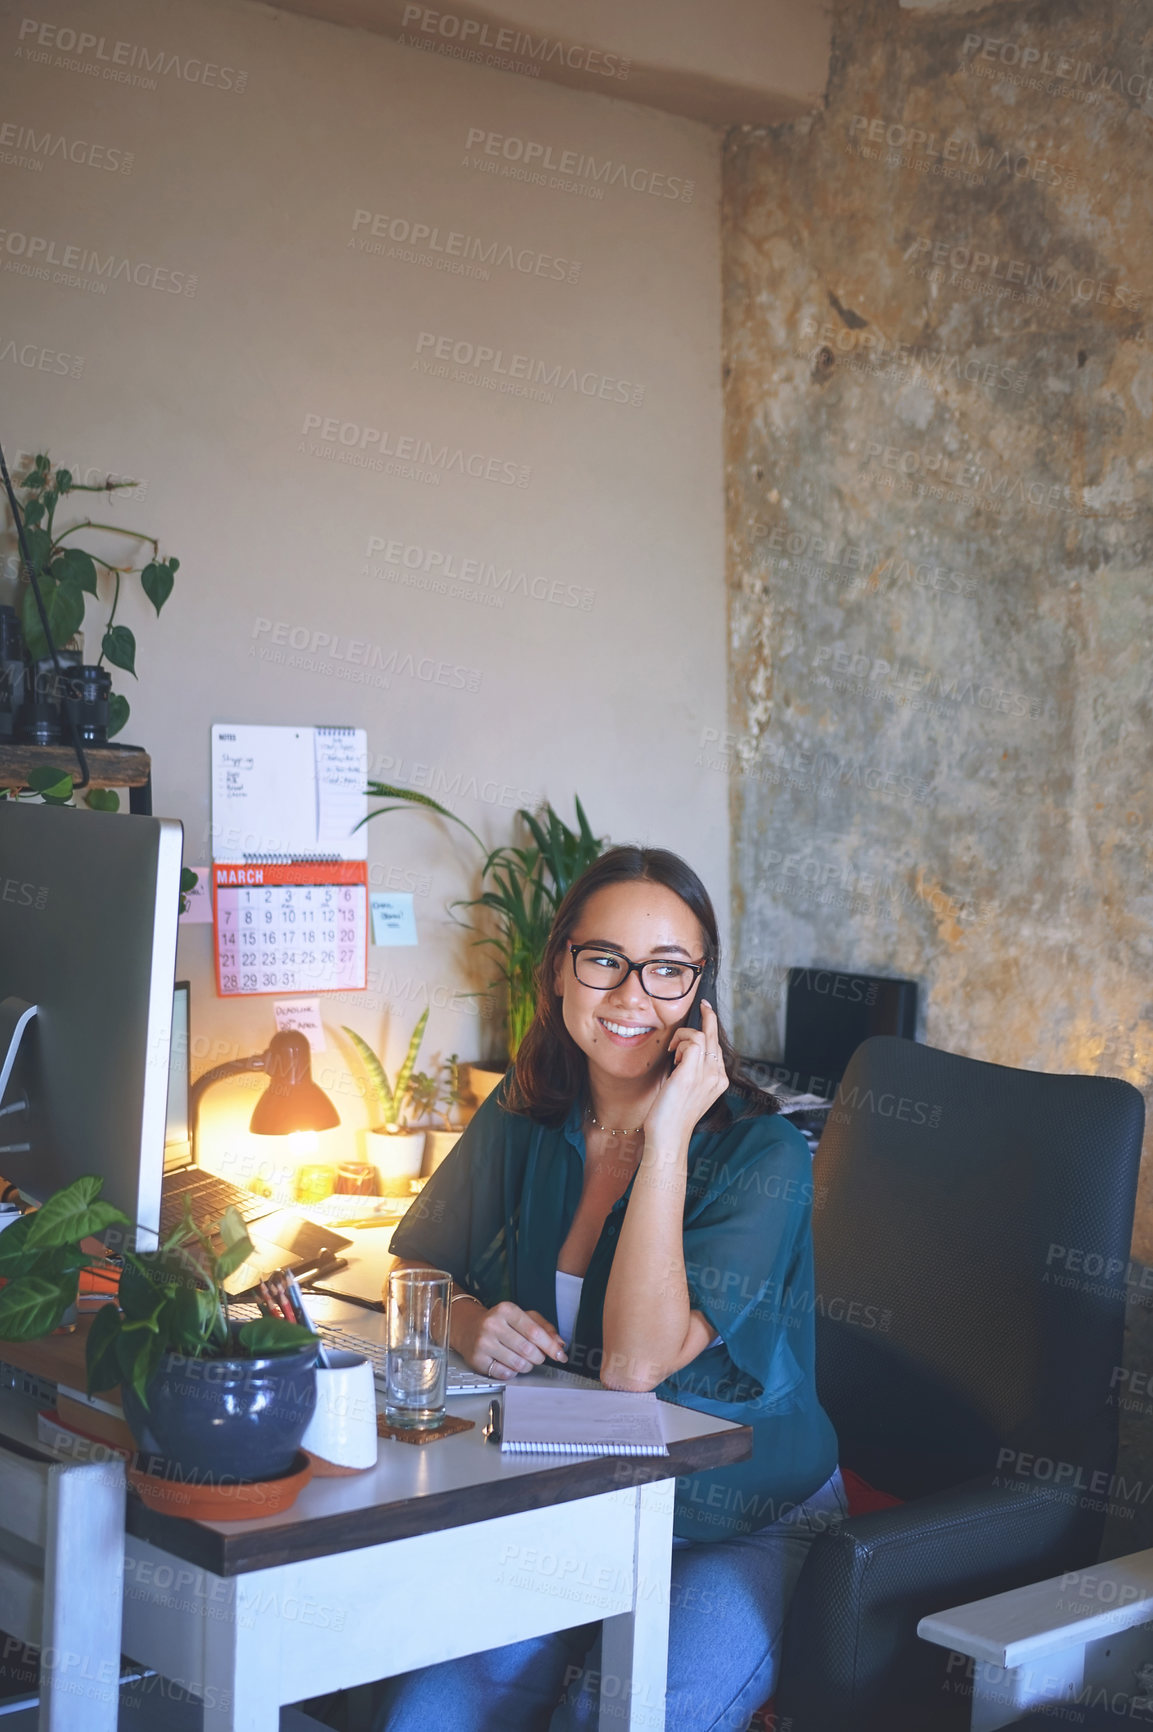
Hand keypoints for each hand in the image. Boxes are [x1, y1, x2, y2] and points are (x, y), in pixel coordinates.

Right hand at [452, 1299, 567, 1377]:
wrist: (469, 1328)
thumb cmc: (500, 1323)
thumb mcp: (522, 1317)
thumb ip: (543, 1327)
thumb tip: (559, 1343)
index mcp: (506, 1310)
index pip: (534, 1331)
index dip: (551, 1346)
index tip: (560, 1355)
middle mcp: (493, 1324)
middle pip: (528, 1349)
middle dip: (539, 1357)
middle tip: (538, 1356)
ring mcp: (484, 1342)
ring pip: (518, 1364)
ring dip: (527, 1366)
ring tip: (523, 1359)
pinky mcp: (477, 1359)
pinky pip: (505, 1373)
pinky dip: (512, 1372)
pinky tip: (509, 1363)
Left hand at [644, 1000, 728, 1149]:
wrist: (668, 1136)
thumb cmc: (672, 1116)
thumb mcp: (688, 1090)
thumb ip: (692, 1071)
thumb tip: (683, 1050)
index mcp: (719, 1081)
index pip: (718, 1047)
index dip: (711, 1029)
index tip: (706, 1013)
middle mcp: (718, 1076)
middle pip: (716, 1037)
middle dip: (709, 1017)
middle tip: (703, 1004)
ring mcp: (707, 1075)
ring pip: (703, 1036)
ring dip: (684, 1037)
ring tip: (673, 1051)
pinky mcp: (691, 1073)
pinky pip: (693, 1041)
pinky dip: (680, 1041)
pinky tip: (672, 1054)